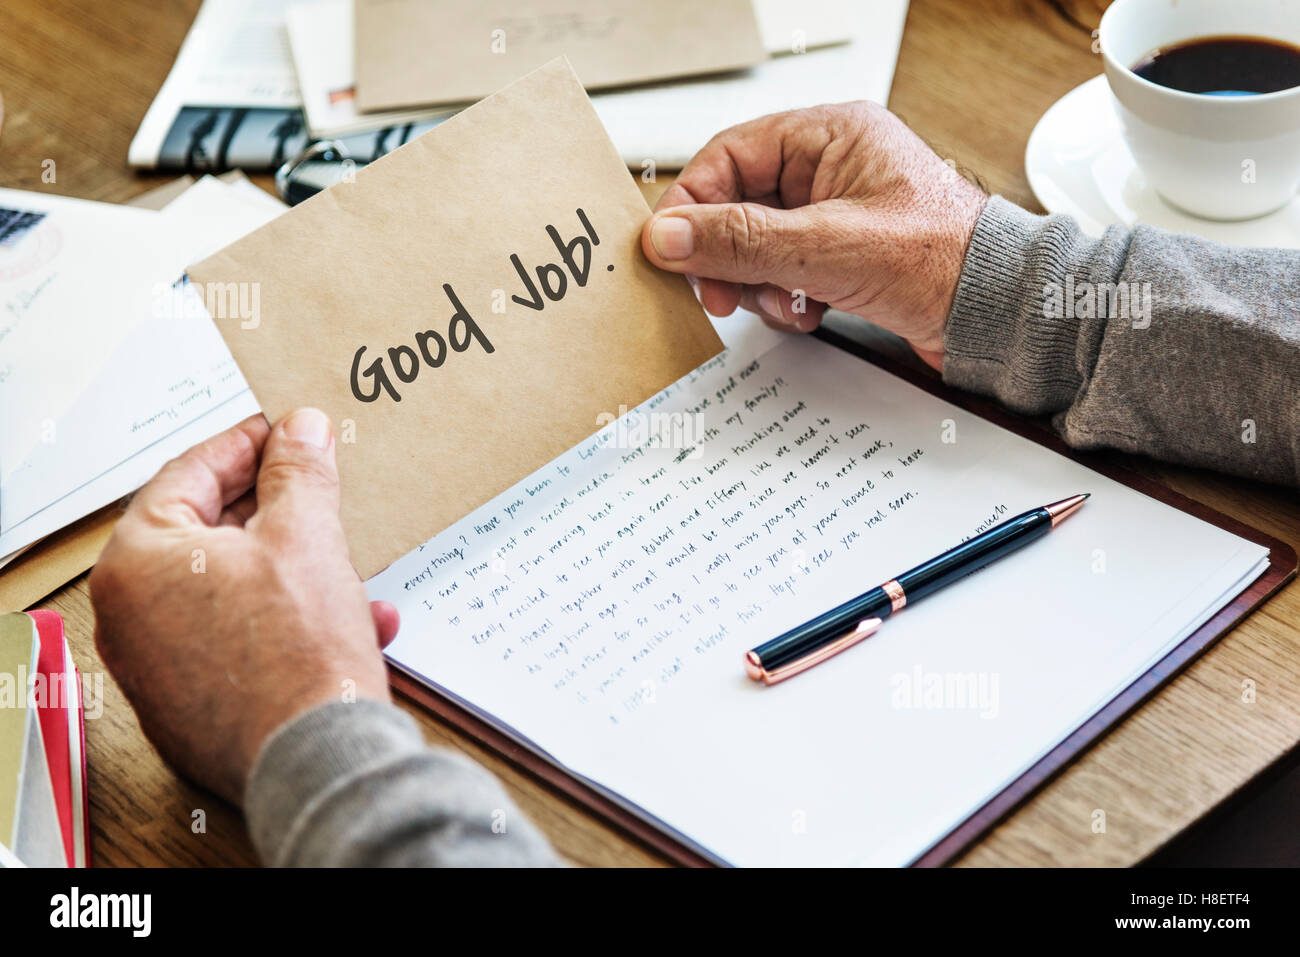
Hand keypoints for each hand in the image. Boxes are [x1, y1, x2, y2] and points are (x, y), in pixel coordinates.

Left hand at [90, 410, 399, 803]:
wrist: (317, 762)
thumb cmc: (297, 657)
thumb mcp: (307, 535)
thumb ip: (298, 471)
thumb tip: (299, 429)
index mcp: (135, 561)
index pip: (190, 472)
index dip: (252, 443)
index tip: (290, 431)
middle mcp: (130, 615)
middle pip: (209, 531)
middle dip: (281, 510)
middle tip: (322, 487)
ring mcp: (158, 665)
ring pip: (232, 587)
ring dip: (298, 569)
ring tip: (352, 565)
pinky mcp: (192, 702)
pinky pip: (241, 636)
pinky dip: (291, 620)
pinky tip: (353, 619)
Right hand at [641, 102, 987, 370]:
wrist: (998, 314)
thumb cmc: (942, 261)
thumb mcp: (826, 248)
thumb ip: (741, 240)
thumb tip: (669, 235)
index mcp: (830, 136)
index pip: (729, 156)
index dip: (693, 204)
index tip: (670, 250)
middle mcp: (829, 169)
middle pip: (737, 206)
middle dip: (727, 255)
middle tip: (718, 292)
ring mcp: (833, 215)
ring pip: (755, 246)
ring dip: (758, 284)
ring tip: (787, 302)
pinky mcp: (840, 257)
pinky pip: (781, 273)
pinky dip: (783, 299)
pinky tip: (809, 312)